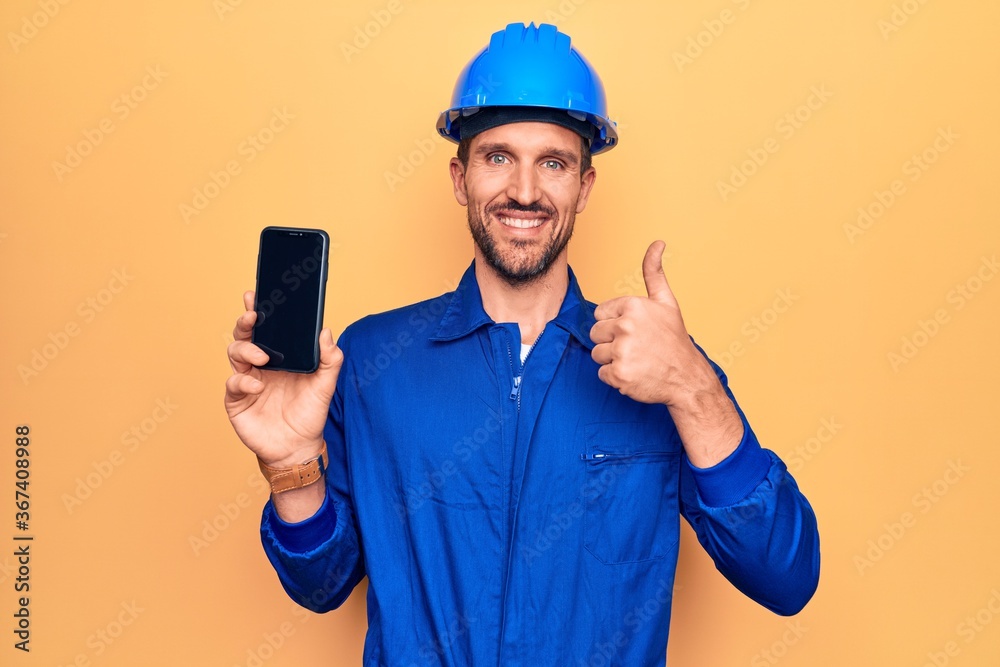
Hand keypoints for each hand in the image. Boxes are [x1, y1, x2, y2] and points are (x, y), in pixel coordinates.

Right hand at [225, 290, 342, 467]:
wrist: (298, 447)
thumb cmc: (309, 414)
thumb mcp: (325, 385)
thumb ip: (330, 360)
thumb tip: (325, 332)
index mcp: (279, 356)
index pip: (267, 328)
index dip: (258, 310)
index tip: (256, 294)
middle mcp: (259, 364)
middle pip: (245, 335)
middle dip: (246, 322)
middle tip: (252, 315)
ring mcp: (246, 380)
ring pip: (235, 353)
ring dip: (246, 349)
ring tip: (262, 356)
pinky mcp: (237, 400)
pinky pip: (233, 383)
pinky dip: (243, 381)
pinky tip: (256, 384)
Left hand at [590, 241, 743, 465]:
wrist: (687, 377)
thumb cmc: (673, 339)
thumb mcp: (666, 302)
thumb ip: (654, 272)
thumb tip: (657, 242)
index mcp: (633, 305)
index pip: (600, 314)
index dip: (615, 324)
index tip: (636, 331)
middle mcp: (626, 326)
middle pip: (595, 334)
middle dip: (611, 342)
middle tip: (636, 348)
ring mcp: (622, 351)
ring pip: (597, 354)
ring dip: (613, 360)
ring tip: (636, 360)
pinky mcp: (619, 374)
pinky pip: (602, 373)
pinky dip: (616, 377)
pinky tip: (635, 374)